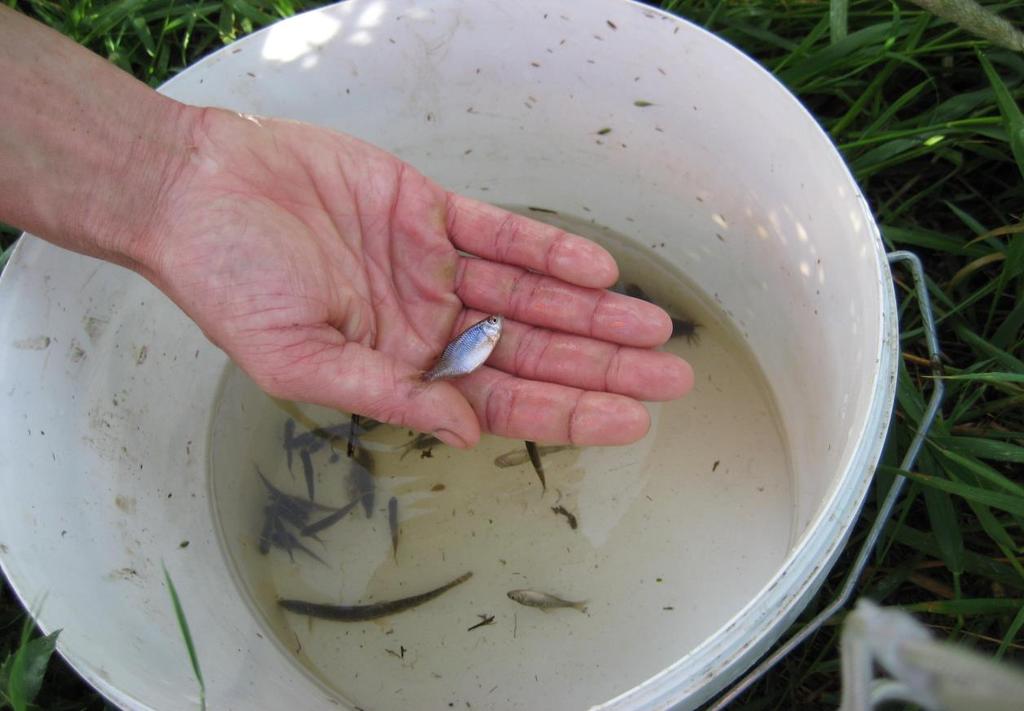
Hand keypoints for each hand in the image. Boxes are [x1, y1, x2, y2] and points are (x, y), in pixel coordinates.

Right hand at [141, 108, 692, 446]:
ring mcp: (434, 265)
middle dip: (601, 364)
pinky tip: (595, 269)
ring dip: (591, 309)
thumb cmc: (230, 282)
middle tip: (670, 376)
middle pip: (535, 348)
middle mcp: (428, 321)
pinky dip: (547, 250)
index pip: (502, 397)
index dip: (568, 409)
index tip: (629, 420)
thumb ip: (390, 396)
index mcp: (400, 367)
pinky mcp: (430, 209)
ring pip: (532, 293)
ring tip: (652, 327)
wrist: (199, 192)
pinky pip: (502, 233)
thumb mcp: (300, 360)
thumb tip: (468, 432)